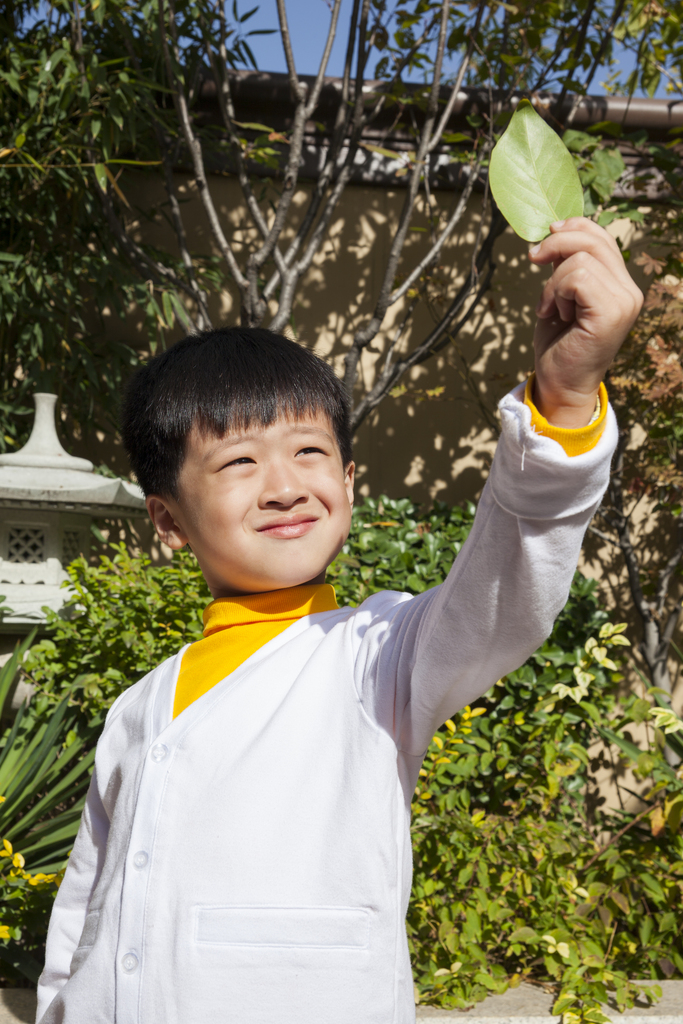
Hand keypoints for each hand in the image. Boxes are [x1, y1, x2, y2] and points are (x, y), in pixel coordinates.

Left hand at [528, 217, 642, 427]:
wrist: (559, 384)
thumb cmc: (558, 343)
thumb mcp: (561, 294)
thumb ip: (567, 264)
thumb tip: (556, 228)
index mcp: (621, 285)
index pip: (603, 238)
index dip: (574, 227)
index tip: (547, 234)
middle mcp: (630, 291)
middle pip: (594, 240)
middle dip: (557, 243)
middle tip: (533, 258)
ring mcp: (624, 302)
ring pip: (580, 260)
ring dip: (553, 282)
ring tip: (552, 307)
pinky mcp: (611, 312)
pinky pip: (577, 278)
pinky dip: (556, 292)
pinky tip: (553, 312)